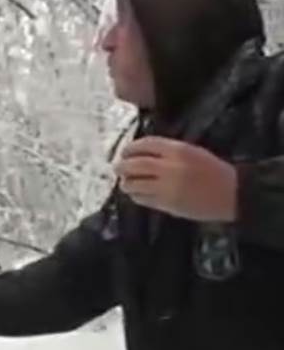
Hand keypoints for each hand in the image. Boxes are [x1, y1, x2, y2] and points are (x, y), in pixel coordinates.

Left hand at [115, 136, 237, 221]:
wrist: (232, 193)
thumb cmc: (213, 170)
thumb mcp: (192, 152)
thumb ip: (168, 151)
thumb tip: (140, 153)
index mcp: (178, 151)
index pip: (145, 144)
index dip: (130, 148)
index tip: (125, 152)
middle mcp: (169, 167)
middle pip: (134, 165)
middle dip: (121, 166)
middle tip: (118, 168)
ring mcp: (167, 187)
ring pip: (134, 184)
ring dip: (126, 183)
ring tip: (126, 183)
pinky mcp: (167, 204)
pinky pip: (143, 199)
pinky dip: (136, 196)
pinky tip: (137, 194)